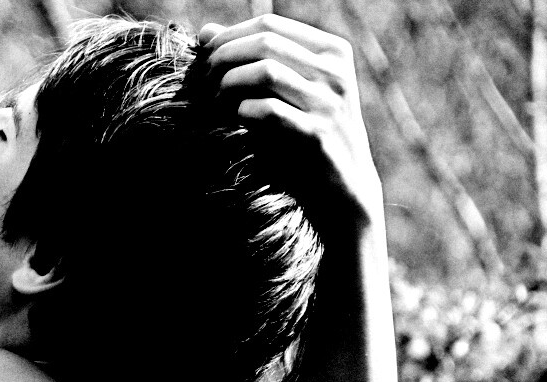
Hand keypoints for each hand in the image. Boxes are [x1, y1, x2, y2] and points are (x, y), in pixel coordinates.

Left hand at [201, 15, 382, 229]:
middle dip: (223, 59)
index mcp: (332, 51)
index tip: (205, 58)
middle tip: (203, 82)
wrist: (342, 192)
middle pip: (264, 43)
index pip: (269, 24)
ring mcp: (329, 103)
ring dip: (229, 84)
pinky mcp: (318, 136)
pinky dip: (243, 112)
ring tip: (216, 103)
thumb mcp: (285, 94)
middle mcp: (335, 71)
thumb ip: (251, 61)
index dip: (229, 37)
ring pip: (266, 71)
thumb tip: (206, 32)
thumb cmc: (302, 139)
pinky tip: (237, 122)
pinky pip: (269, 111)